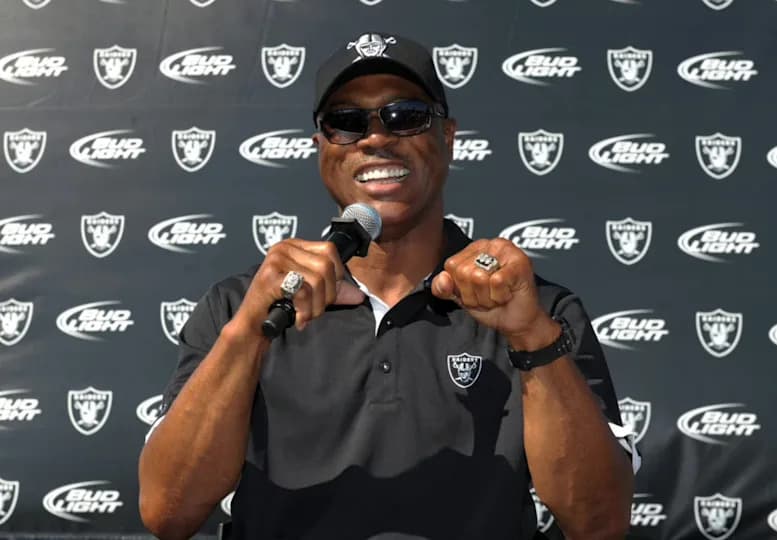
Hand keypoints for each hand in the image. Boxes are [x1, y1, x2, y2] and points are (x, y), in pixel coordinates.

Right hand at [235, 239, 364, 333]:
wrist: (253, 324)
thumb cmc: (279, 305)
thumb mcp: (311, 294)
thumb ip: (333, 291)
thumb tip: (359, 295)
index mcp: (295, 246)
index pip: (330, 250)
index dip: (336, 275)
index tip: (326, 295)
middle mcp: (284, 247)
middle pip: (326, 266)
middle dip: (327, 295)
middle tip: (315, 310)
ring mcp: (275, 259)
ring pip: (316, 279)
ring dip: (316, 306)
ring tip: (306, 315)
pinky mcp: (269, 276)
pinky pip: (302, 290)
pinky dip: (305, 309)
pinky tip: (299, 319)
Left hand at [430, 238, 558, 349]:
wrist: (517, 323)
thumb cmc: (493, 306)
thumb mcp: (461, 297)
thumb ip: (444, 288)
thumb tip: (442, 279)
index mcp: (474, 248)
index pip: (451, 266)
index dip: (460, 287)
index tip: (476, 291)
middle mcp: (491, 244)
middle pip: (464, 272)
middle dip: (474, 294)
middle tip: (489, 295)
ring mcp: (507, 250)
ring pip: (478, 277)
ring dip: (487, 296)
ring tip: (497, 295)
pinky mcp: (520, 262)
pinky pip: (496, 282)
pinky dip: (500, 296)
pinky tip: (508, 294)